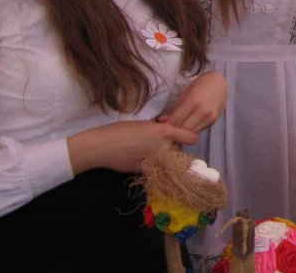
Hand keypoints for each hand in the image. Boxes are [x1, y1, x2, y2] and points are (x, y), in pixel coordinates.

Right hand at [67, 120, 197, 173]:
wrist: (103, 147)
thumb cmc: (122, 130)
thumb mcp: (145, 124)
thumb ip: (160, 128)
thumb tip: (168, 129)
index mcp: (165, 132)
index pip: (191, 138)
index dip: (188, 136)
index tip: (184, 136)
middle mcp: (165, 148)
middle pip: (180, 150)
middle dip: (174, 147)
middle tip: (162, 142)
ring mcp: (157, 161)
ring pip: (170, 160)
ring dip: (166, 157)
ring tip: (152, 151)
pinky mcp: (148, 171)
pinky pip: (158, 168)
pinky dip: (155, 164)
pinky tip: (143, 158)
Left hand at [158, 72, 227, 131]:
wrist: (220, 84)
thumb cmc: (200, 85)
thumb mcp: (185, 94)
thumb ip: (175, 109)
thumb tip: (163, 120)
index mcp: (193, 101)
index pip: (175, 121)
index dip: (167, 125)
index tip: (161, 125)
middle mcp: (203, 111)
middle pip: (183, 129)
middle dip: (174, 130)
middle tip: (168, 128)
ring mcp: (210, 118)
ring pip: (190, 133)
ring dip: (183, 132)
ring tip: (177, 128)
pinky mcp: (213, 122)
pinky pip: (198, 131)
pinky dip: (191, 130)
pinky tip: (188, 125)